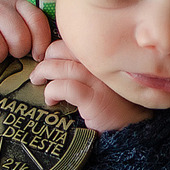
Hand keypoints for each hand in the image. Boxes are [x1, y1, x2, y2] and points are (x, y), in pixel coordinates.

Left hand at [31, 40, 151, 131]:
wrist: (132, 128)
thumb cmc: (114, 104)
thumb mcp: (101, 79)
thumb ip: (85, 68)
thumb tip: (56, 62)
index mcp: (102, 57)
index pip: (73, 42)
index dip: (55, 48)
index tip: (47, 58)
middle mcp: (101, 65)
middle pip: (63, 49)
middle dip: (46, 57)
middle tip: (40, 70)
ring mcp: (98, 81)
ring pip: (61, 67)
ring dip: (43, 72)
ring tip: (38, 81)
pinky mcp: (94, 99)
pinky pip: (64, 87)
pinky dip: (51, 91)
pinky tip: (51, 99)